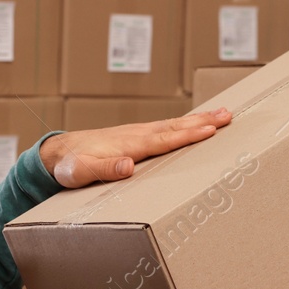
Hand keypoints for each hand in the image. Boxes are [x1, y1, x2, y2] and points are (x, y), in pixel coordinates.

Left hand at [39, 108, 232, 188]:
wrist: (58, 154)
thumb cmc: (70, 166)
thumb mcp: (82, 172)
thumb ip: (104, 170)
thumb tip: (127, 166)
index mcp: (129, 145)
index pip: (164, 140)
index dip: (187, 135)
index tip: (210, 131)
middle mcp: (137, 135)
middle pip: (176, 126)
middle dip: (203, 122)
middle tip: (229, 115)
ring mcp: (138, 134)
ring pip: (174, 125)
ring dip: (199, 120)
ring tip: (223, 115)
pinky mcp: (137, 137)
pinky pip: (167, 128)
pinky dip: (185, 124)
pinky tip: (195, 124)